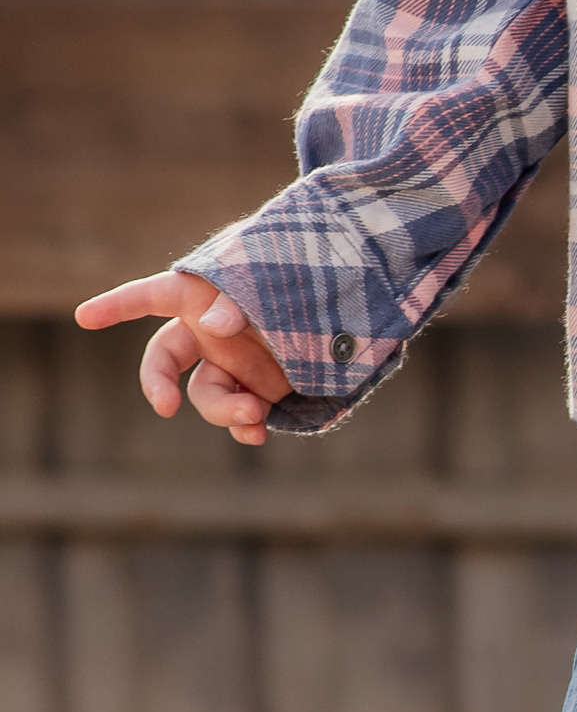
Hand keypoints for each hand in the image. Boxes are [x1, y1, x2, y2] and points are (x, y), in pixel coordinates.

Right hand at [75, 272, 291, 447]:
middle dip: (157, 385)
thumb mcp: (275, 281)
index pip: (151, 296)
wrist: (359, 302)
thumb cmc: (311, 278)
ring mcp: (236, 363)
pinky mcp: (263, 388)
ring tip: (253, 413)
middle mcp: (212, 332)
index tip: (83, 317)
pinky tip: (257, 433)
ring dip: (223, 410)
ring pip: (207, 396)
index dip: (117, 305)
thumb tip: (215, 325)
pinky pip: (241, 416)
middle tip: (166, 406)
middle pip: (164, 361)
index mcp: (204, 294)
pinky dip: (246, 428)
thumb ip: (241, 300)